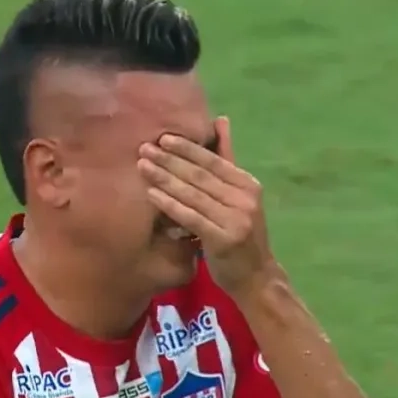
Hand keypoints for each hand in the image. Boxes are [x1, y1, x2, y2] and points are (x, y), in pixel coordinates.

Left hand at [138, 117, 275, 293]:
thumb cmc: (240, 234)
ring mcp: (236, 218)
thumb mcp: (238, 195)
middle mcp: (244, 198)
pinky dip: (170, 204)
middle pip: (200, 175)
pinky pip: (191, 216)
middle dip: (169, 160)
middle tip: (144, 149)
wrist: (255, 277)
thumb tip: (220, 120)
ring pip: (193, 194)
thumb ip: (227, 159)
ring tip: (142, 166)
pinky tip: (151, 194)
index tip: (162, 138)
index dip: (187, 148)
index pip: (213, 160)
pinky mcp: (224, 238)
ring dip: (164, 178)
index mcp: (247, 184)